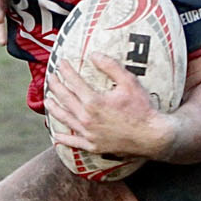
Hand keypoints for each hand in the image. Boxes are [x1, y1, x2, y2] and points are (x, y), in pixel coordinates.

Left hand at [44, 52, 173, 161]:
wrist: (153, 137)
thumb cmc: (142, 109)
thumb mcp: (130, 82)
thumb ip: (111, 67)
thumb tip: (94, 54)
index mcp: (94, 101)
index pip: (74, 82)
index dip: (66, 71)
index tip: (61, 63)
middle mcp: (87, 118)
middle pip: (65, 99)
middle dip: (56, 86)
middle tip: (51, 77)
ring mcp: (88, 133)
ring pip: (65, 119)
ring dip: (54, 109)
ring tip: (47, 101)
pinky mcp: (93, 146)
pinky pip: (74, 142)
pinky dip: (63, 139)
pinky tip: (56, 135)